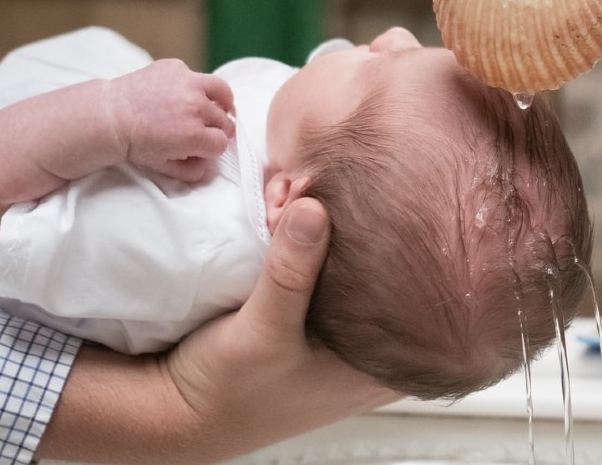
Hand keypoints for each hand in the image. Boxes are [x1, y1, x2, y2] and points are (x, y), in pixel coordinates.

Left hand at [108, 59, 235, 182]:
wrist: (111, 116)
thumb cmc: (135, 143)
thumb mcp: (164, 167)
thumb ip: (191, 170)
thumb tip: (207, 164)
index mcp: (194, 135)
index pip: (222, 143)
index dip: (214, 148)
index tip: (205, 147)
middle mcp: (196, 107)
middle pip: (224, 121)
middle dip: (217, 129)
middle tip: (206, 131)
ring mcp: (187, 83)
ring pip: (222, 92)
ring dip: (221, 103)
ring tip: (217, 107)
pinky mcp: (176, 67)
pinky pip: (196, 76)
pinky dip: (193, 85)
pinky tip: (182, 93)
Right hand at [163, 197, 400, 459]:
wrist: (181, 409)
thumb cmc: (231, 392)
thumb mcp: (263, 331)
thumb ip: (292, 273)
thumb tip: (314, 208)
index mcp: (382, 365)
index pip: (420, 295)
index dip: (407, 247)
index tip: (386, 205)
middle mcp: (369, 347)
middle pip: (385, 271)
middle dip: (359, 227)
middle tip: (333, 193)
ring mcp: (340, 332)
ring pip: (349, 264)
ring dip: (327, 230)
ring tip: (305, 198)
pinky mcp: (309, 315)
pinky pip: (319, 267)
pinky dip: (305, 241)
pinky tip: (289, 216)